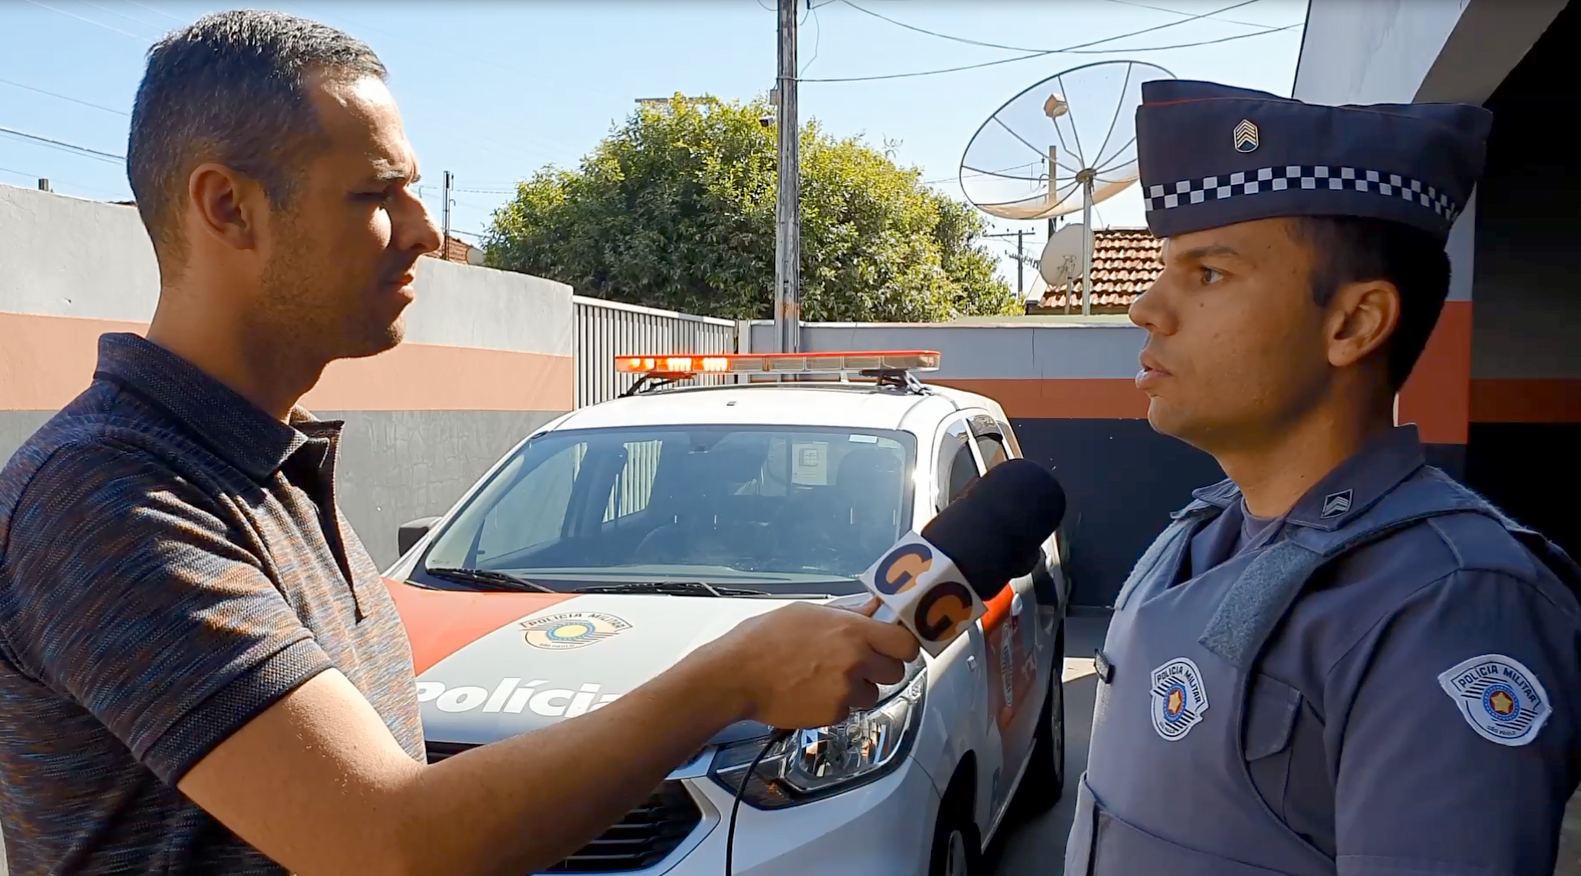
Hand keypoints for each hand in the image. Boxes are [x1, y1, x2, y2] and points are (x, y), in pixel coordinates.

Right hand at [695, 601, 920, 729]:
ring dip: (858, 689)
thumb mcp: (807, 613)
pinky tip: (812, 692)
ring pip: (872, 694)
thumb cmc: (765, 638)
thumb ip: (848, 614)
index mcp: (853, 630)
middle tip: (859, 665)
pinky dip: (836, 704)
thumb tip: (874, 610)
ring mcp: (846, 690)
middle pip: (896, 672)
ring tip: (827, 679)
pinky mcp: (833, 714)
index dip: (902, 647)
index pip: (905, 644)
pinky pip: (848, 710)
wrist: (737, 675)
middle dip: (881, 670)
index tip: (895, 648)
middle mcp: (856, 661)